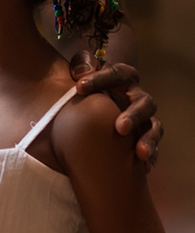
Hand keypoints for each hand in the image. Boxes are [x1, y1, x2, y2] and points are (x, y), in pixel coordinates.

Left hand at [70, 53, 162, 170]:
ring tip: (139, 153)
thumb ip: (81, 64)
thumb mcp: (83, 67)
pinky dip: (151, 157)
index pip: (114, 74)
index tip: (79, 88)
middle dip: (133, 116)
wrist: (98, 95)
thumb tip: (80, 73)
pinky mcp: (145, 134)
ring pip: (153, 127)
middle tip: (120, 128)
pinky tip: (145, 168)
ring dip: (148, 139)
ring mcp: (144, 117)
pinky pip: (154, 146)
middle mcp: (137, 96)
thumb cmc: (88, 80)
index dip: (98, 80)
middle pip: (143, 104)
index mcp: (122, 76)